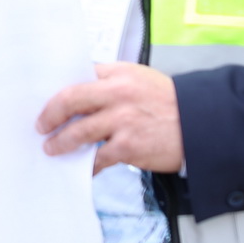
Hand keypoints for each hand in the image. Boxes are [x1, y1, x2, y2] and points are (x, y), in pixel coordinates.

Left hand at [38, 62, 183, 173]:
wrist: (202, 124)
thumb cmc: (169, 102)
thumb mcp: (140, 79)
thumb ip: (111, 81)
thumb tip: (79, 90)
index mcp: (119, 74)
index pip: (78, 75)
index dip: (57, 89)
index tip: (44, 101)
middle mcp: (118, 94)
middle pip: (70, 100)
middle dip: (50, 115)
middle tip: (41, 126)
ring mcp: (122, 121)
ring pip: (78, 132)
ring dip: (60, 142)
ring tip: (52, 148)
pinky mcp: (129, 147)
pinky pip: (98, 158)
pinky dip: (87, 165)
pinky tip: (81, 168)